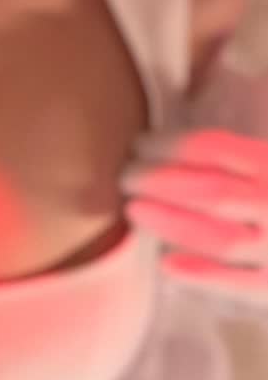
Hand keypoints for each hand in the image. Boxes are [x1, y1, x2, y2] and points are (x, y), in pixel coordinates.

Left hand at [119, 128, 267, 305]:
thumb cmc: (267, 185)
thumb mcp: (263, 142)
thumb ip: (232, 143)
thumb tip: (186, 94)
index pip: (215, 150)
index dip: (169, 146)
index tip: (138, 143)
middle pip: (210, 191)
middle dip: (160, 183)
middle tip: (124, 177)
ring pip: (218, 238)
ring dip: (170, 223)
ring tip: (133, 211)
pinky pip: (236, 284)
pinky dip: (199, 274)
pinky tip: (165, 263)